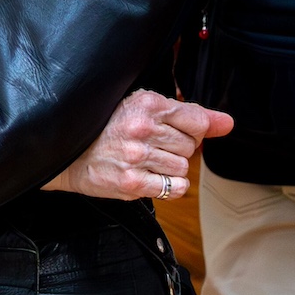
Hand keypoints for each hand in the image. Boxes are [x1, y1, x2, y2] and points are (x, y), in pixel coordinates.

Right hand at [43, 90, 233, 201]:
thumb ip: (190, 114)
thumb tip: (228, 123)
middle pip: (191, 147)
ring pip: (183, 169)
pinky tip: (149, 176)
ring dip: (170, 169)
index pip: (198, 121)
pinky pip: (175, 189)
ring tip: (147, 161)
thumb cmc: (106, 127)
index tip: (176, 131)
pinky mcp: (132, 183)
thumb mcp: (143, 108)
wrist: (67, 152)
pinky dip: (167, 186)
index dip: (192, 130)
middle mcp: (142, 129)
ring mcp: (137, 157)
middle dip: (178, 149)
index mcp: (147, 105)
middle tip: (154, 146)